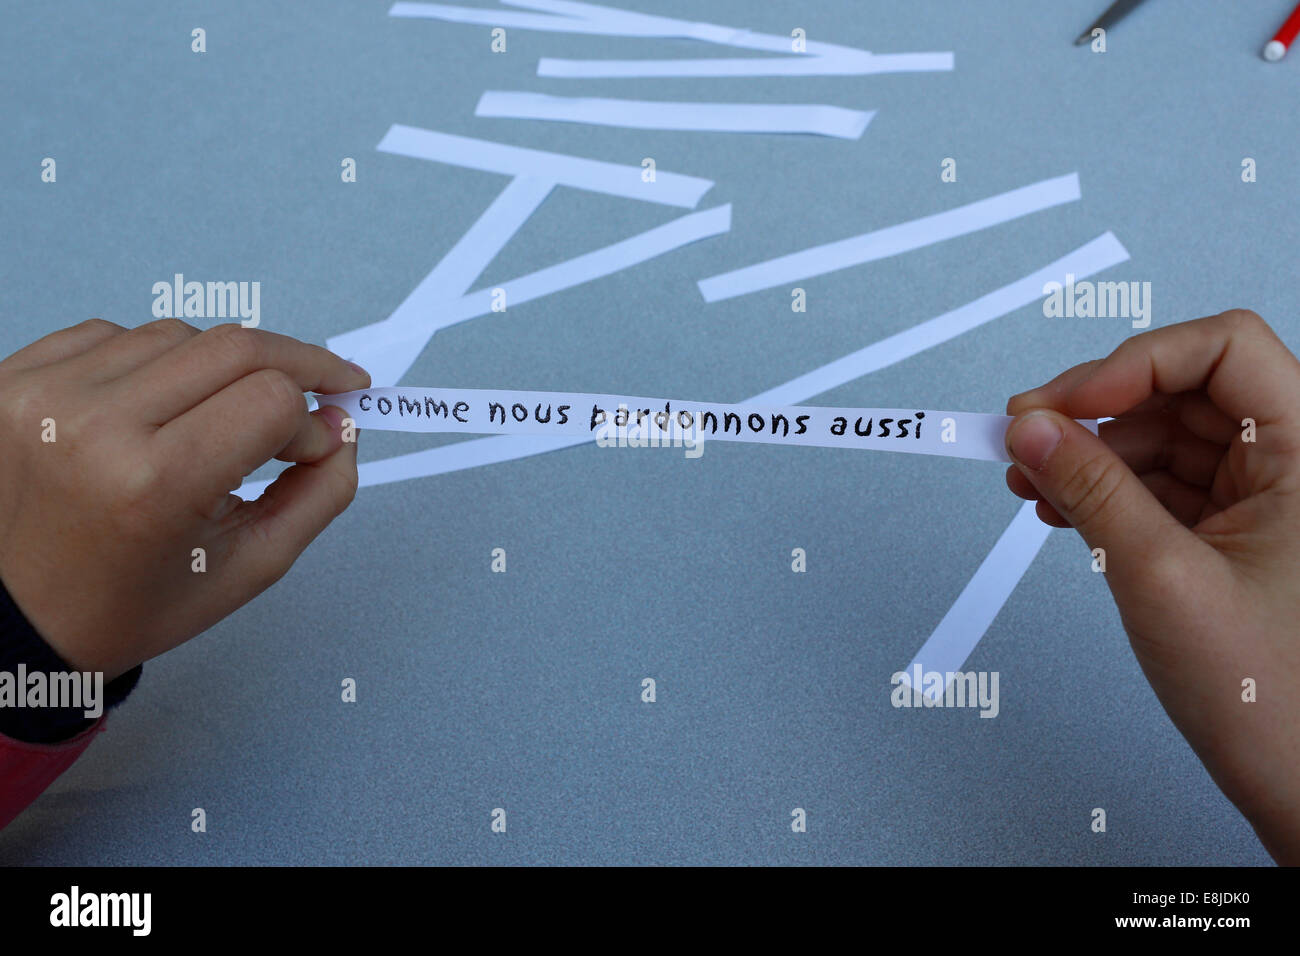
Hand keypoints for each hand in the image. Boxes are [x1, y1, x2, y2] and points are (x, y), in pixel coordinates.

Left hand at [0, 319, 367, 680]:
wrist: (15, 615)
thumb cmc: (131, 601)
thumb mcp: (248, 568)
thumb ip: (318, 494)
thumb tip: (342, 423)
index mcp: (154, 485)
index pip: (273, 400)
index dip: (313, 418)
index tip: (319, 443)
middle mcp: (94, 425)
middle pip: (236, 347)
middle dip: (295, 365)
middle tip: (323, 387)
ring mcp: (46, 392)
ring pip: (180, 335)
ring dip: (220, 368)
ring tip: (217, 419)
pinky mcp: (17, 375)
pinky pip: (117, 334)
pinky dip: (157, 364)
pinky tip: (158, 410)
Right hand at [1003, 309, 1299, 863]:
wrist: (1299, 789)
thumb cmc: (1272, 699)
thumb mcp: (1160, 575)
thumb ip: (1090, 489)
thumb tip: (1033, 428)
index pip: (1225, 349)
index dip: (1137, 363)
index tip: (1064, 403)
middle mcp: (1294, 466)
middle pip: (1184, 391)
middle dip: (1097, 410)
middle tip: (1024, 435)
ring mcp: (1263, 501)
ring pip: (1165, 439)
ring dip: (1091, 453)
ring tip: (1028, 480)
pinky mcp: (1232, 535)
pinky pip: (1159, 485)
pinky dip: (1104, 490)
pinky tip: (1057, 505)